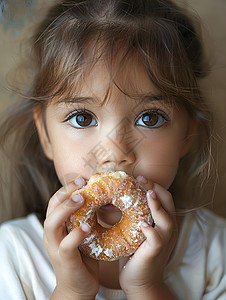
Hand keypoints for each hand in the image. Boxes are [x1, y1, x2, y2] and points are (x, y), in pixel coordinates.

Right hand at [43, 178, 98, 299]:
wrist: (78, 286)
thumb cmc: (83, 256)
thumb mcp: (84, 232)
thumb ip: (87, 217)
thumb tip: (104, 197)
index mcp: (57, 224)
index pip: (57, 200)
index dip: (68, 187)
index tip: (82, 178)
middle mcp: (52, 233)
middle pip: (52, 206)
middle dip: (66, 191)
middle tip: (82, 182)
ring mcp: (55, 246)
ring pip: (52, 222)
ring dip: (67, 208)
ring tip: (82, 198)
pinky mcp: (64, 260)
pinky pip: (66, 245)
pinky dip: (76, 234)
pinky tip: (88, 227)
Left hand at [119, 178, 177, 297]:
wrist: (140, 280)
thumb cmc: (135, 253)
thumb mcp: (136, 230)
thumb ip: (133, 216)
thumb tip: (113, 199)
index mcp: (163, 221)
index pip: (164, 197)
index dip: (153, 185)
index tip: (139, 177)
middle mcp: (167, 228)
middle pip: (168, 202)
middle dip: (155, 188)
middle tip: (140, 178)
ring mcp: (164, 240)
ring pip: (166, 219)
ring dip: (157, 205)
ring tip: (148, 194)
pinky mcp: (156, 252)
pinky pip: (157, 239)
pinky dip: (151, 230)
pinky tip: (142, 224)